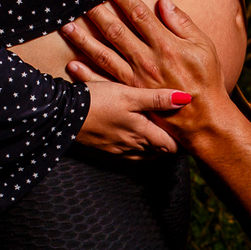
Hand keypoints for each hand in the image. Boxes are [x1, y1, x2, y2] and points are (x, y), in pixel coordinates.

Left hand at [63, 0, 229, 140]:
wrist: (204, 119)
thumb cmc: (207, 80)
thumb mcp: (204, 47)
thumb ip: (182, 23)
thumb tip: (163, 1)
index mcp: (165, 45)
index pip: (139, 15)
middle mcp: (147, 60)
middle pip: (116, 31)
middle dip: (97, 13)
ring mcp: (136, 79)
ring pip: (104, 55)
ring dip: (84, 40)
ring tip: (66, 27)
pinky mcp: (131, 95)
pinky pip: (105, 82)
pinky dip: (87, 74)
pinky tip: (72, 64)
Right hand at [75, 78, 191, 156]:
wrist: (62, 114)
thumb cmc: (98, 101)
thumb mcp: (130, 95)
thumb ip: (158, 99)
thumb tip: (186, 99)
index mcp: (143, 135)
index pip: (172, 147)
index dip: (182, 140)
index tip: (188, 129)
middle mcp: (133, 148)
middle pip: (160, 152)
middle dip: (169, 143)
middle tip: (177, 129)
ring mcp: (118, 152)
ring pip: (144, 154)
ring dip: (152, 145)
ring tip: (157, 130)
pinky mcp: (105, 151)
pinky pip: (128, 154)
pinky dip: (136, 146)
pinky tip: (132, 133)